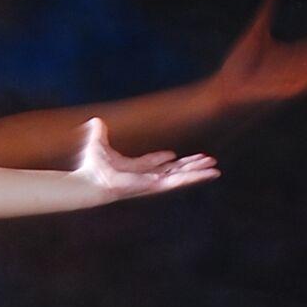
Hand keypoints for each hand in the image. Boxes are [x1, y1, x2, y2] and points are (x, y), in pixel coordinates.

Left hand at [73, 119, 218, 195]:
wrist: (90, 180)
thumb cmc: (91, 167)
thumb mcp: (97, 143)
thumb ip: (98, 133)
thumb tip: (95, 120)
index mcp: (135, 168)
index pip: (154, 164)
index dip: (164, 160)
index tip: (173, 154)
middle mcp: (146, 176)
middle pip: (173, 171)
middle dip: (190, 166)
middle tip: (208, 161)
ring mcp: (153, 182)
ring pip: (181, 177)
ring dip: (198, 172)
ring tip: (215, 169)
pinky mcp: (157, 185)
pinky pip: (179, 181)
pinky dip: (195, 177)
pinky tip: (208, 173)